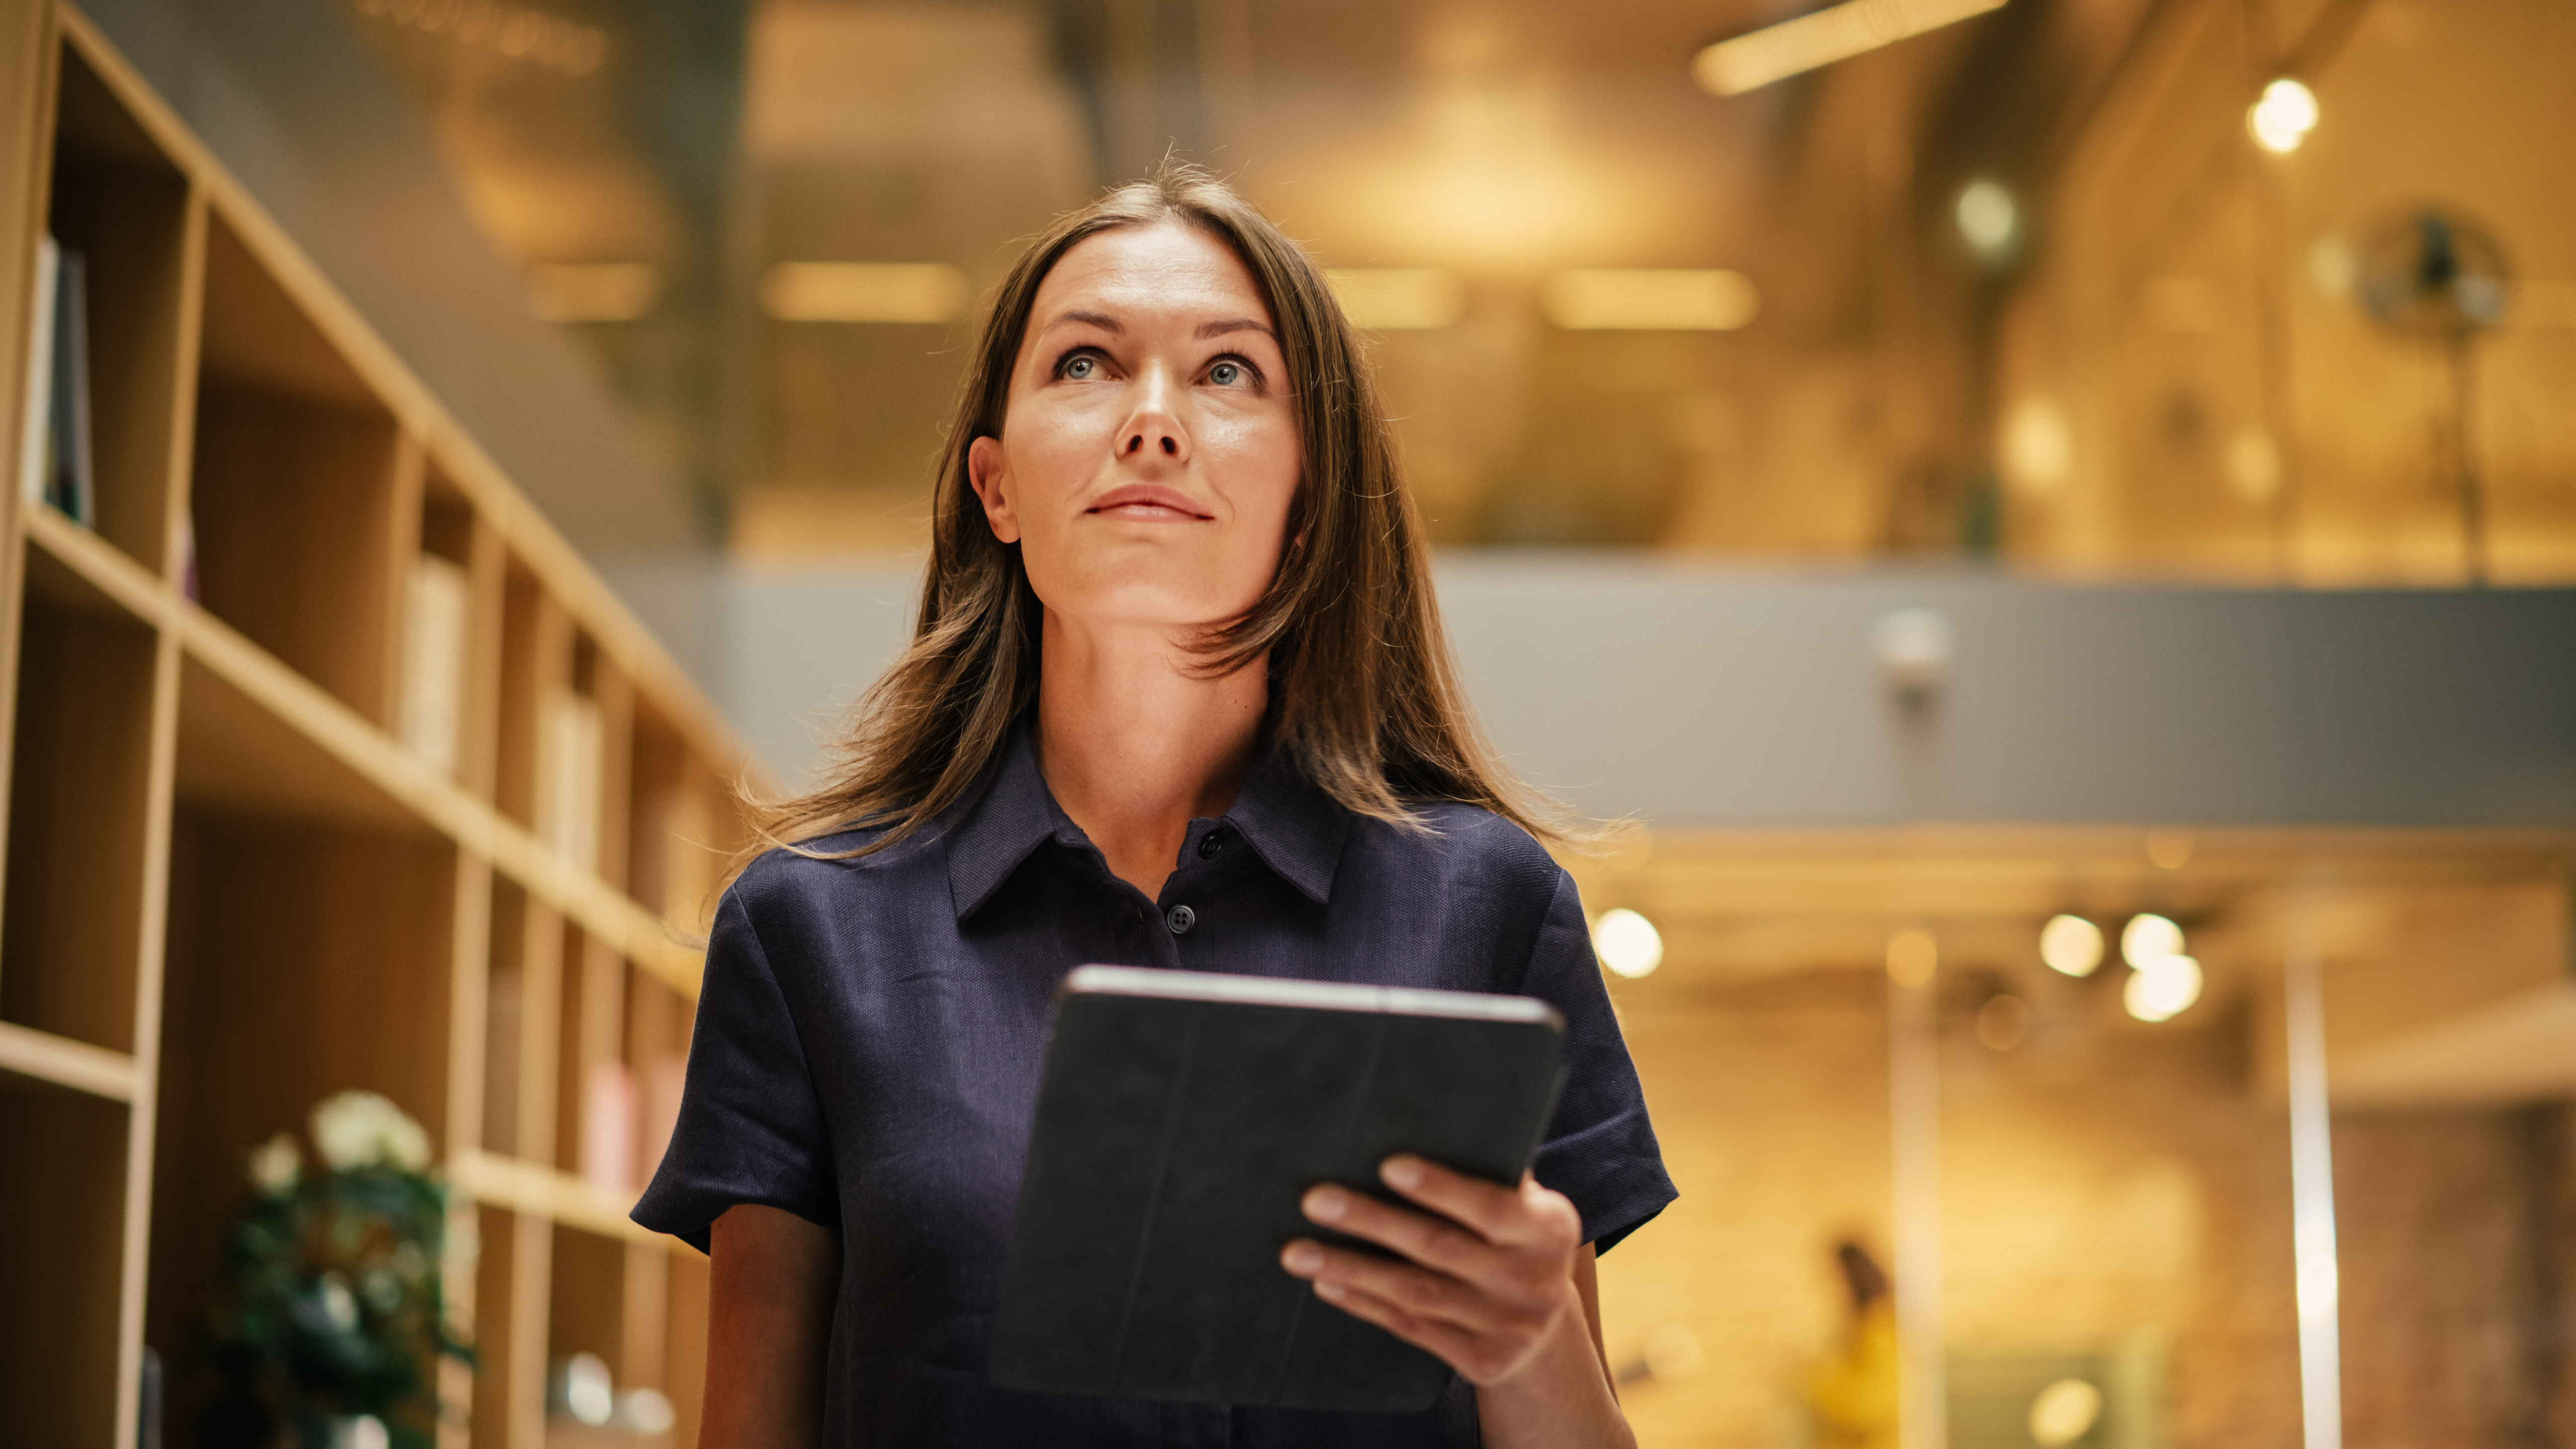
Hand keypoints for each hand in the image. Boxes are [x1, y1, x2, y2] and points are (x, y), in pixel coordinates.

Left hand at [1279, 1155, 1586, 1388]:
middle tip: (1315, 1199)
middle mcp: (1535, 1281)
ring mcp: (1510, 1328)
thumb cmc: (1515, 1240)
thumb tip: (1426, 1121)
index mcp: (1550, 1229)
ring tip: (1297, 1250)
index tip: (1387, 1165)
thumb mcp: (1523, 1208)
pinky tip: (1327, 1283)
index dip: (1440, 1187)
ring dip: (1350, 1268)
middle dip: (1372, 1221)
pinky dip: (1364, 1303)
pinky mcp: (1483, 1362)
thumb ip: (1489, 1172)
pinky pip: (1412, 1327)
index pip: (1493, 1206)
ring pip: (1416, 1292)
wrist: (1545, 1331)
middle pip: (1440, 1247)